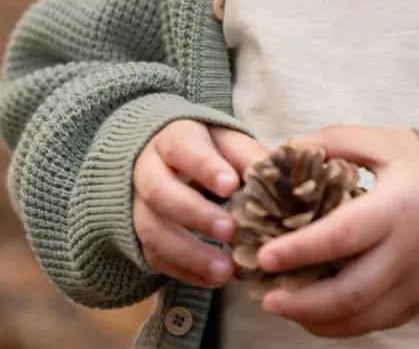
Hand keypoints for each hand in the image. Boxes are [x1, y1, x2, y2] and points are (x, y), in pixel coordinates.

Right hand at [133, 120, 268, 287]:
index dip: (205, 167)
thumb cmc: (208, 150)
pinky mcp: (140, 236)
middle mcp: (147, 171)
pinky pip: (155, 258)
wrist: (168, 159)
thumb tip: (280, 178)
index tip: (231, 185)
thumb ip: (250, 156)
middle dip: (195, 214)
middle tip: (230, 230)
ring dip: (190, 253)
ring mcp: (138, 205)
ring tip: (226, 270)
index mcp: (172, 138)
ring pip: (152, 230)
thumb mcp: (229, 142)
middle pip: (160, 192)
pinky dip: (185, 272)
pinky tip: (215, 280)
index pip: (182, 148)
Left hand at [257, 126, 418, 337]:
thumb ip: (339, 141)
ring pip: (361, 319)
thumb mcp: (389, 142)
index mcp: (395, 209)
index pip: (341, 237)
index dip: (300, 250)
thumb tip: (291, 148)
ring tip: (284, 307)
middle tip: (266, 297)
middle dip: (301, 302)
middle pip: (348, 293)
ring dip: (317, 320)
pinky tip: (318, 314)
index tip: (266, 255)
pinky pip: (377, 323)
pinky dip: (343, 325)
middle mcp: (405, 254)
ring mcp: (415, 284)